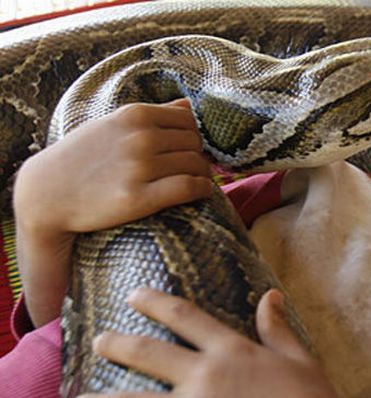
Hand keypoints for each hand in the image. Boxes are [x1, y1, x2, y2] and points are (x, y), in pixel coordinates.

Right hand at [14, 98, 212, 238]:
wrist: (46, 193)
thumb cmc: (82, 158)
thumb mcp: (112, 125)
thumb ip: (151, 114)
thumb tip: (188, 105)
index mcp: (134, 115)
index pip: (188, 120)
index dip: (192, 136)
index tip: (186, 150)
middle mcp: (139, 138)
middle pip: (195, 143)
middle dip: (197, 156)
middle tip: (191, 170)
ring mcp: (139, 167)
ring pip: (196, 165)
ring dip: (202, 175)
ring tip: (195, 183)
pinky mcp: (138, 197)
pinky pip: (189, 188)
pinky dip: (203, 190)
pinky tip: (200, 193)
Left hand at [71, 288, 370, 397]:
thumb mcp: (298, 359)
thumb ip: (276, 328)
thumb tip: (271, 296)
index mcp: (230, 350)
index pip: (183, 317)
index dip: (154, 302)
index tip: (133, 296)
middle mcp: (203, 377)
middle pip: (146, 353)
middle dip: (117, 345)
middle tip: (98, 342)